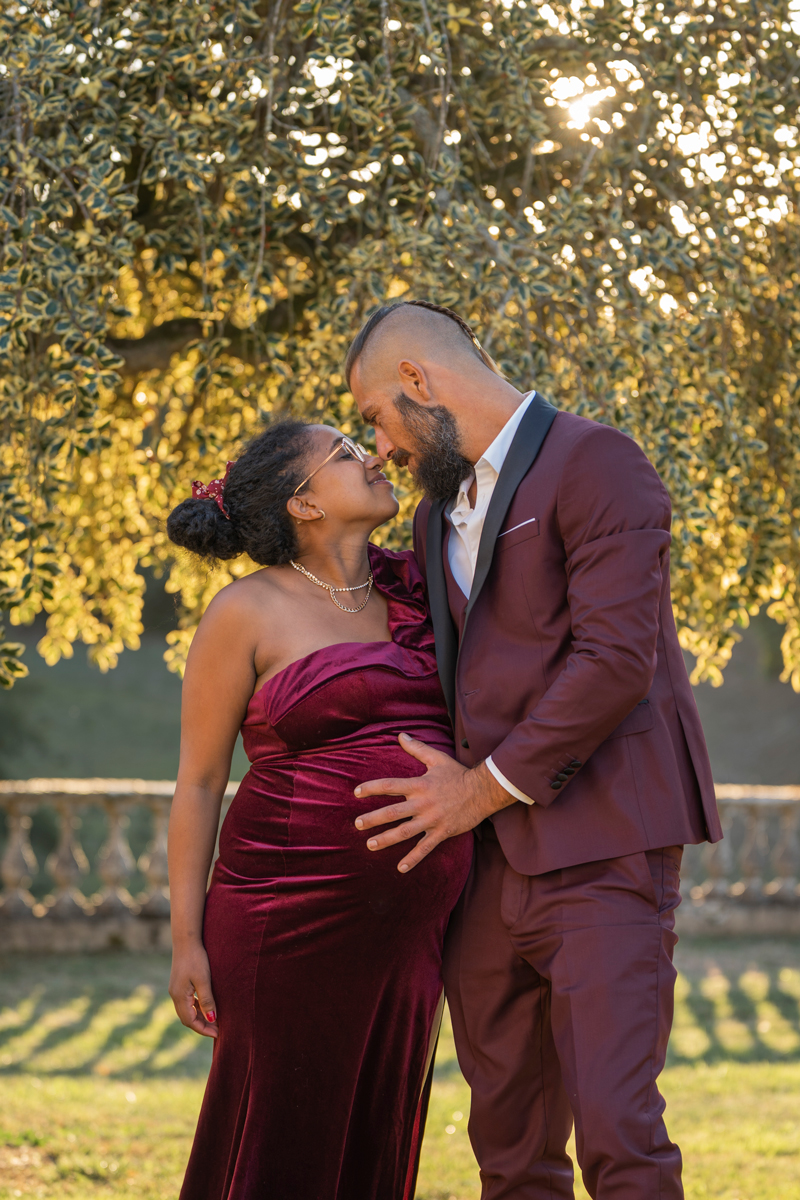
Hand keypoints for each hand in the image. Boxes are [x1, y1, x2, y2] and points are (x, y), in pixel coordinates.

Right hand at [169, 941, 218, 1037]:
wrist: (186, 940)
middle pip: (187, 1018)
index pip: (190, 1021)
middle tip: (218, 1030)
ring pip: (187, 1011)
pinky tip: (207, 1008)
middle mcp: (174, 995)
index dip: (203, 1029)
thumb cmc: (196, 959)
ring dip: (200, 1018)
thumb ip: (207, 1000)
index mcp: (179, 996)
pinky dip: (197, 1009)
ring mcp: (176, 990)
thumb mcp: (203, 980)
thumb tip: (212, 1019)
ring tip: (215, 1021)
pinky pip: (187, 1003)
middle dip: (202, 1026)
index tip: (218, 1034)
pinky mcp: (179, 984)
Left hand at [354, 731, 515, 872]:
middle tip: (357, 824)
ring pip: (404, 832)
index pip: (390, 786)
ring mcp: (432, 820)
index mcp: (419, 785)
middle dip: (373, 819)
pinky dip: (413, 859)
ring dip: (386, 839)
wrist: (484, 791)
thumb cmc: (458, 774)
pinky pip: (425, 848)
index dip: (371, 788)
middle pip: (392, 812)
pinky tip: (400, 868)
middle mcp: (423, 803)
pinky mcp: (442, 832)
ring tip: (370, 845)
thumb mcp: (437, 758)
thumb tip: (400, 735)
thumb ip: (417, 748)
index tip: (356, 792)